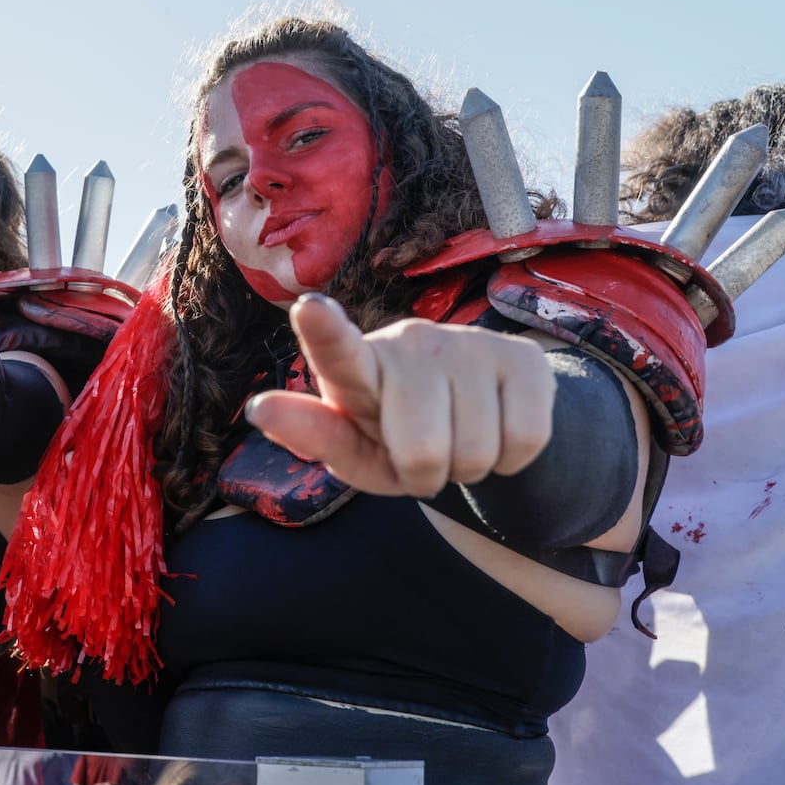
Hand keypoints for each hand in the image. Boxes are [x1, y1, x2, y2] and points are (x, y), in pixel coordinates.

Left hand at [245, 293, 555, 497]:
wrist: (474, 423)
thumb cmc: (395, 437)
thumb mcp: (356, 451)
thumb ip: (314, 433)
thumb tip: (260, 409)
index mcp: (357, 366)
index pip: (339, 351)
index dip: (326, 332)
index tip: (310, 309)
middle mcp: (410, 343)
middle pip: (423, 450)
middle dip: (426, 476)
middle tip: (422, 457)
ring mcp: (468, 343)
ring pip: (475, 453)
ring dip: (468, 468)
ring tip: (457, 441)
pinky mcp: (522, 357)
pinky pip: (523, 440)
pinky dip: (510, 461)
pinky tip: (495, 432)